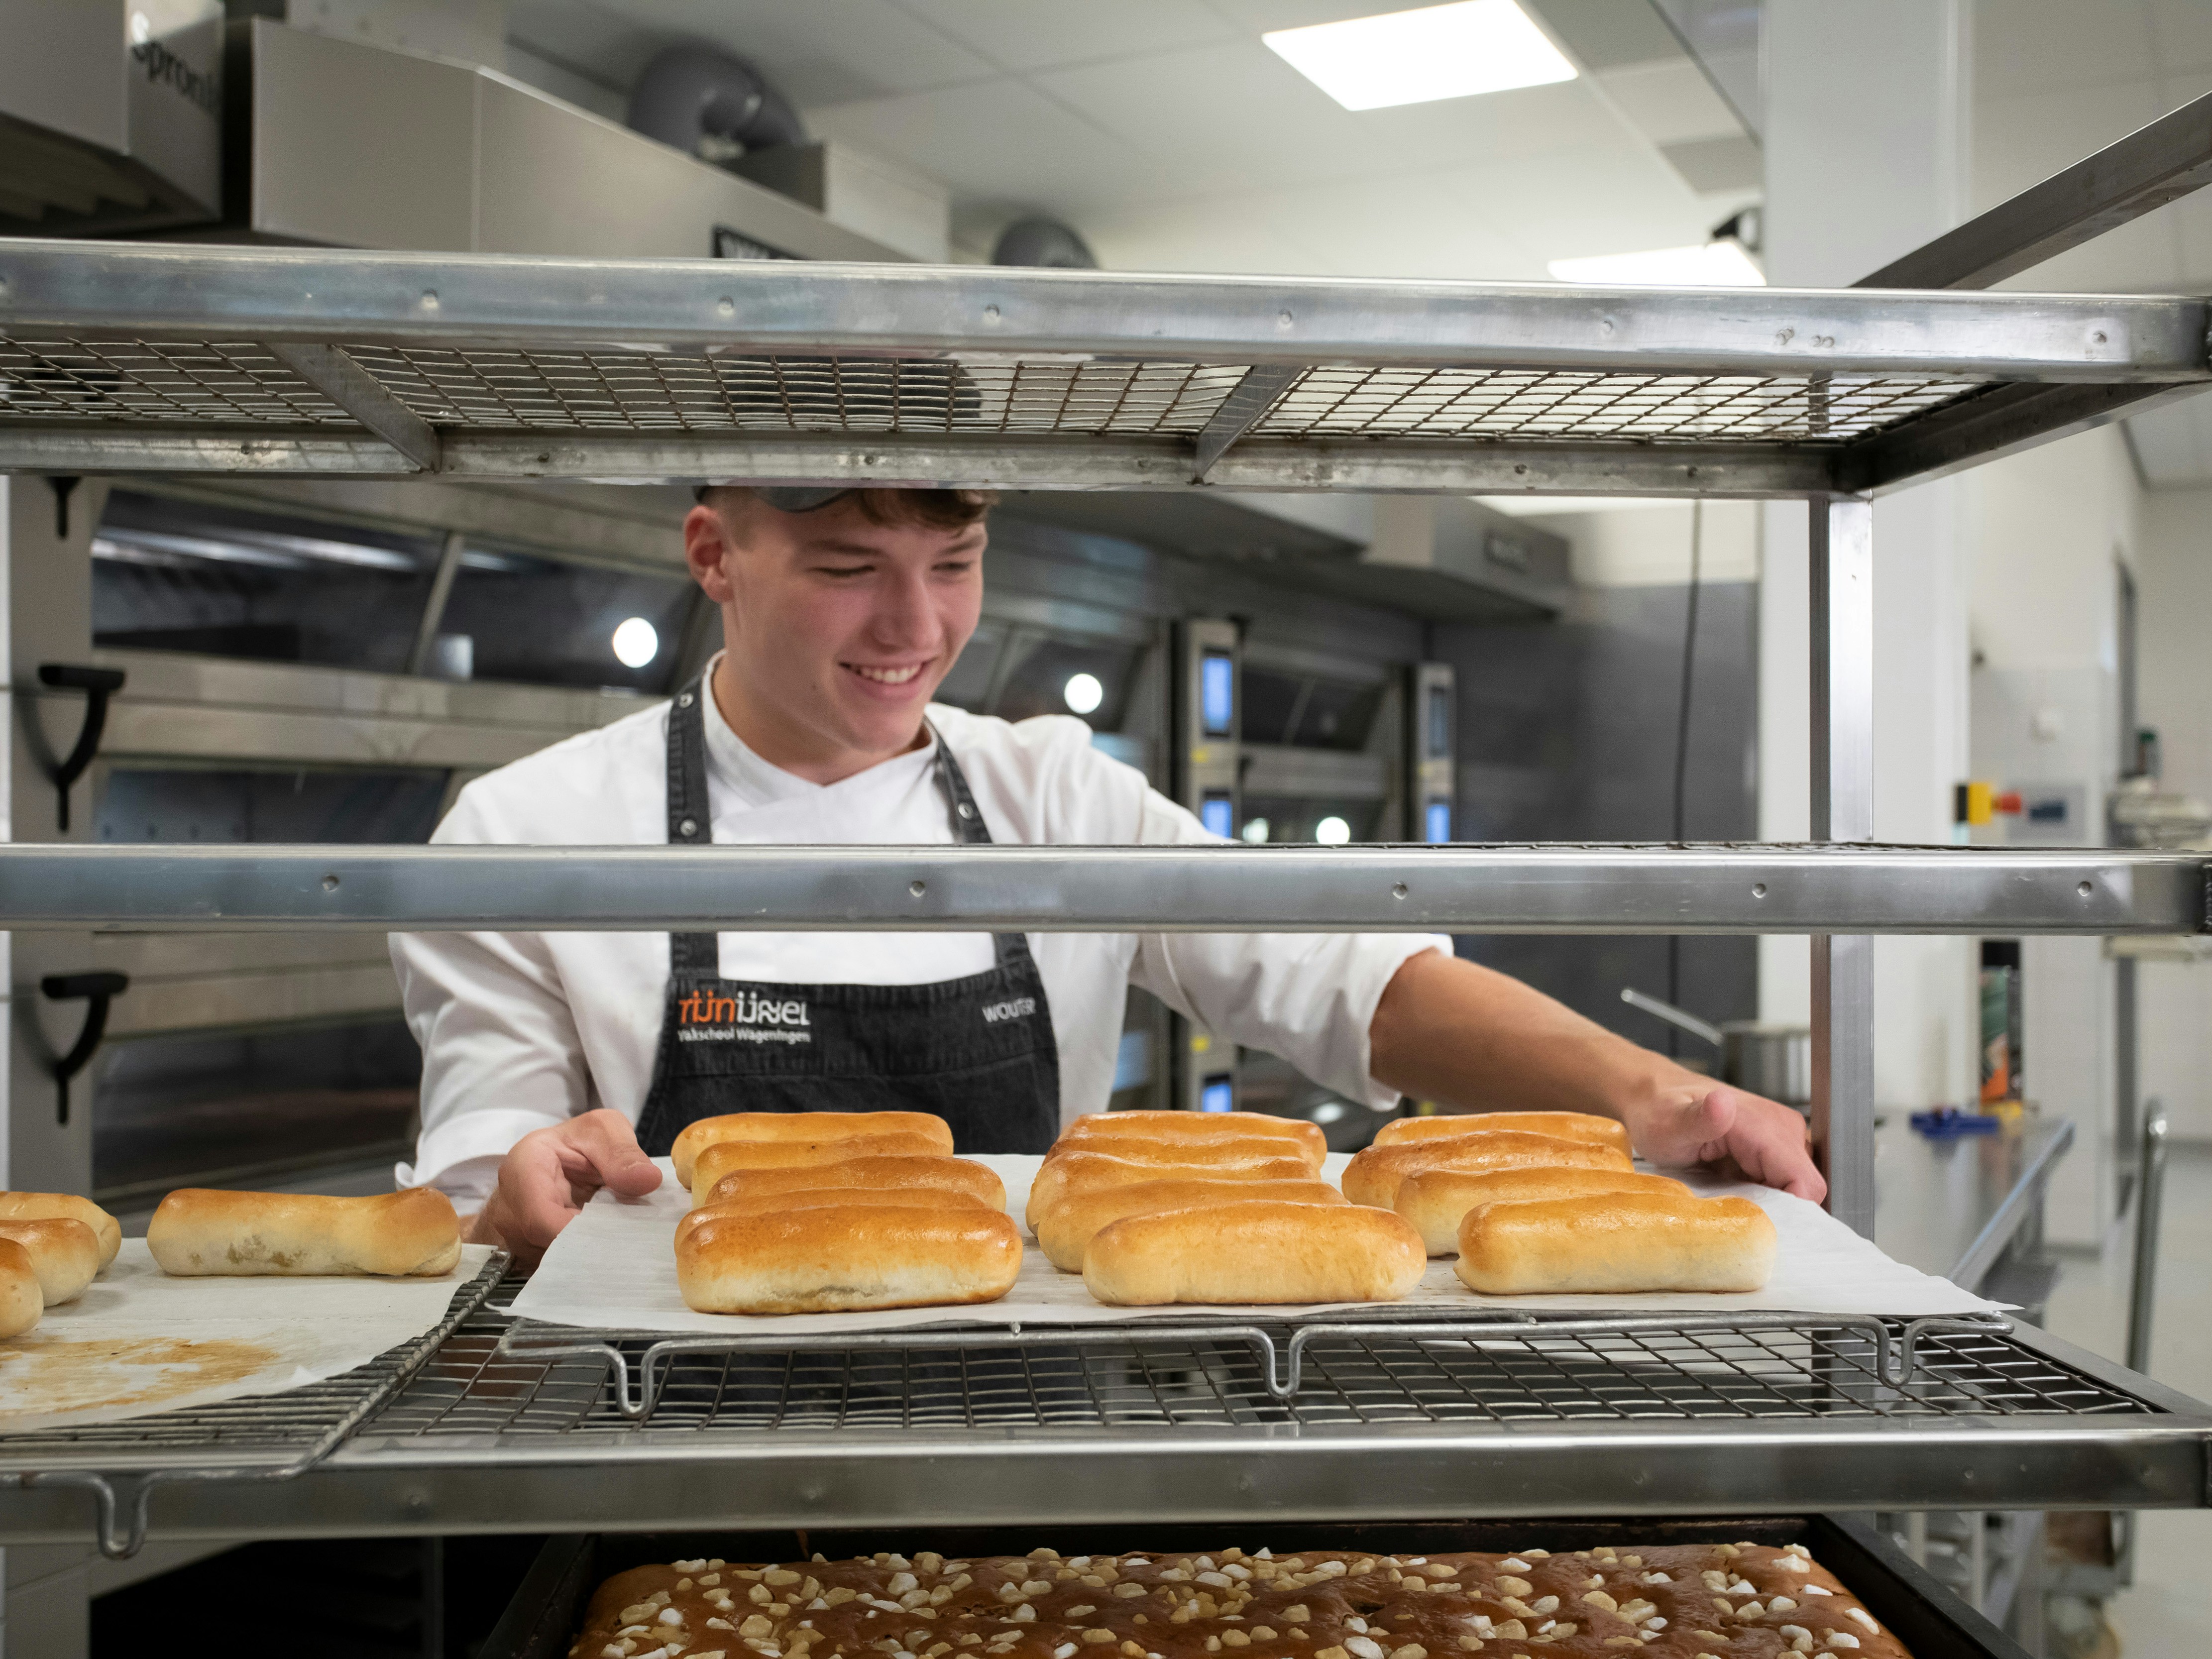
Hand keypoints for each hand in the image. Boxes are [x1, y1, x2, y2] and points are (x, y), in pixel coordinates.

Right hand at [467, 1108, 661, 1265]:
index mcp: (522, 1168)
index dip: (579, 1233)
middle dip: (590, 1246)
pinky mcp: (527, 1253)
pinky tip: (605, 1249)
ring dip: (588, 1255)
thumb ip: (623, 1154)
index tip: (617, 1235)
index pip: (540, 1217)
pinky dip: (583, 1261)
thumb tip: (648, 1180)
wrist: (558, 1158)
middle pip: (545, 1244)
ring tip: (618, 1242)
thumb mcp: (604, 1131)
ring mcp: (514, 1236)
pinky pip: (554, 1267)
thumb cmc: (578, 1143)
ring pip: (551, 1261)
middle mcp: (509, 1207)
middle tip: (629, 1242)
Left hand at [1627, 1083, 1826, 1201]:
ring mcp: (1783, 1136)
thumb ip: (1698, 1118)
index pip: (1807, 1183)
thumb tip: (1722, 1102)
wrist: (1656, 1098)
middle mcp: (1782, 1127)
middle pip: (1806, 1189)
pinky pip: (1787, 1181)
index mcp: (1764, 1124)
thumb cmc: (1659, 1113)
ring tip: (1730, 1194)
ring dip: (1772, 1200)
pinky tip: (1735, 1186)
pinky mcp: (1777, 1146)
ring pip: (1799, 1187)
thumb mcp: (1669, 1124)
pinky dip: (1766, 1192)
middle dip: (1779, 1208)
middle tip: (1734, 1208)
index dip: (1789, 1211)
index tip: (1756, 1221)